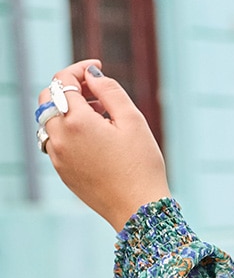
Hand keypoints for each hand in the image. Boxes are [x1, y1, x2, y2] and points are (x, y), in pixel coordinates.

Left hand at [37, 59, 169, 231]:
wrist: (137, 208)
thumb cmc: (141, 165)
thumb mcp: (133, 122)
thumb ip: (110, 91)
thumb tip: (92, 75)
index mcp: (77, 122)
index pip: (64, 81)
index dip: (79, 69)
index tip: (98, 68)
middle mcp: (59, 137)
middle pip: (47, 97)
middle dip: (69, 87)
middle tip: (97, 92)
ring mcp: (56, 155)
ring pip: (48, 119)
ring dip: (67, 109)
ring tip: (100, 115)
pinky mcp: (61, 170)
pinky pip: (55, 139)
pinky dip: (68, 129)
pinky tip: (96, 137)